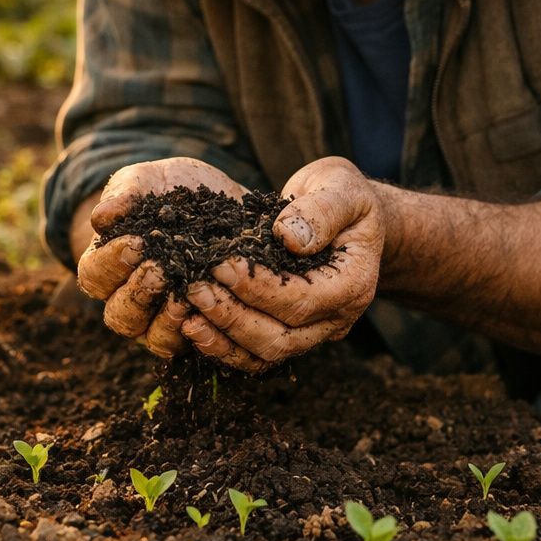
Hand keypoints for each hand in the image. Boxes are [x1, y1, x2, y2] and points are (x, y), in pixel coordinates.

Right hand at [75, 158, 247, 358]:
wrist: (226, 203)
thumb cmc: (174, 190)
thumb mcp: (149, 180)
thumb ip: (125, 193)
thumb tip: (102, 217)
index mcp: (108, 267)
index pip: (93, 276)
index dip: (110, 264)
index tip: (136, 242)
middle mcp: (131, 300)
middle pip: (119, 316)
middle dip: (138, 293)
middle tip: (159, 270)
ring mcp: (163, 320)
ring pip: (152, 338)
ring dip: (166, 319)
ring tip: (186, 291)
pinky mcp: (199, 328)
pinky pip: (192, 344)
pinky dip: (200, 331)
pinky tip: (213, 307)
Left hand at [180, 157, 383, 372]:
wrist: (346, 211)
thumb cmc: (343, 195)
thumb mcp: (340, 187)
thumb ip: (321, 210)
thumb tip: (289, 236)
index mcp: (353, 284)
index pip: (302, 300)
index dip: (259, 288)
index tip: (222, 266)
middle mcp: (336, 317)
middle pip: (282, 338)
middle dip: (233, 317)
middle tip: (195, 290)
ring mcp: (314, 330)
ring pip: (266, 354)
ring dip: (223, 338)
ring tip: (187, 314)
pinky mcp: (291, 330)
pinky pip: (256, 352)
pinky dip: (224, 345)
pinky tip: (193, 327)